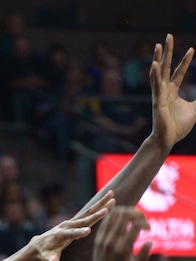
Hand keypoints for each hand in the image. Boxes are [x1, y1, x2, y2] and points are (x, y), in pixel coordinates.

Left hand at [32, 190, 114, 260]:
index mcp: (60, 235)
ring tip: (112, 195)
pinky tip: (108, 200)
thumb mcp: (46, 258)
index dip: (78, 233)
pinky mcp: (75, 220)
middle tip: (108, 208)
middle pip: (83, 219)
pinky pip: (88, 212)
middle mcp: (67, 225)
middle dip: (95, 214)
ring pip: (88, 212)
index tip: (88, 231)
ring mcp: (71, 222)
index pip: (70, 234)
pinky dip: (98, 206)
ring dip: (100, 204)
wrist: (41, 243)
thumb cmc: (45, 253)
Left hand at [93, 208, 151, 260]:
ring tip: (134, 221)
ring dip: (126, 212)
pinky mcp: (98, 240)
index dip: (145, 222)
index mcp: (122, 250)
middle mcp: (111, 243)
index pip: (135, 224)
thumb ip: (143, 257)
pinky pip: (106, 220)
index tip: (148, 230)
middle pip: (124, 214)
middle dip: (137, 213)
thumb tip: (149, 241)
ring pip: (114, 213)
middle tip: (142, 222)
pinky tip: (124, 221)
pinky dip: (116, 216)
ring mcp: (102, 240)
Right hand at [150, 35, 195, 150]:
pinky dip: (155, 75)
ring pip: (159, 72)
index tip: (192, 49)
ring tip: (158, 45)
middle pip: (166, 66)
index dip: (185, 61)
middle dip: (167, 51)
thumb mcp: (195, 109)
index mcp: (172, 91)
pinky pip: (156, 86)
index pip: (180, 72)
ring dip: (158, 58)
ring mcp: (160, 94)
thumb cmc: (178, 127)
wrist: (167, 140)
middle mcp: (165, 90)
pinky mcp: (157, 101)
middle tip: (168, 36)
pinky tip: (154, 64)